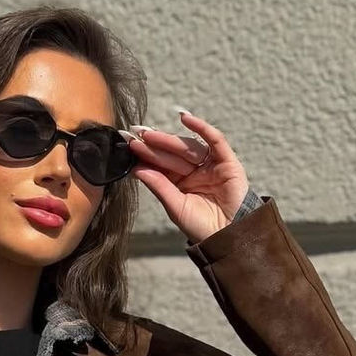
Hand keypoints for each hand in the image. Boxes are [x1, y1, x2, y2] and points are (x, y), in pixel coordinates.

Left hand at [126, 111, 249, 242]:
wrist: (228, 236)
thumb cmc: (201, 227)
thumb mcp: (175, 206)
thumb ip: (159, 186)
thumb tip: (137, 169)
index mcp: (180, 183)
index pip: (161, 165)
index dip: (145, 155)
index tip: (127, 144)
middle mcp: (194, 171)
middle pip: (172, 154)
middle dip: (153, 145)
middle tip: (135, 136)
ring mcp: (210, 165)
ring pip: (188, 147)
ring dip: (169, 140)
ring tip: (149, 135)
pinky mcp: (227, 161)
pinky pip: (215, 140)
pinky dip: (202, 128)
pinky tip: (185, 118)